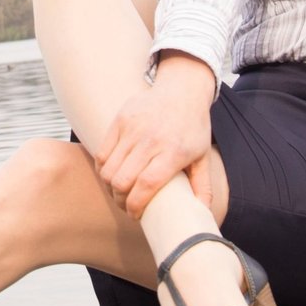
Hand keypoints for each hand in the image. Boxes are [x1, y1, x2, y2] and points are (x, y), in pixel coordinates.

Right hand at [95, 54, 214, 218]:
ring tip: (119, 192)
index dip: (136, 205)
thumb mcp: (203, 156)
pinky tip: (111, 175)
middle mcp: (151, 139)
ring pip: (108, 169)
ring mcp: (133, 128)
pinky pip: (102, 153)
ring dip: (111, 187)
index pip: (146, 184)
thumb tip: (202, 215)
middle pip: (123, 180)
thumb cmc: (193, 127)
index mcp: (173, 151)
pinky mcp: (120, 120)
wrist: (182, 90)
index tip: (135, 215)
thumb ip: (202, 186)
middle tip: (127, 204)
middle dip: (121, 200)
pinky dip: (103, 170)